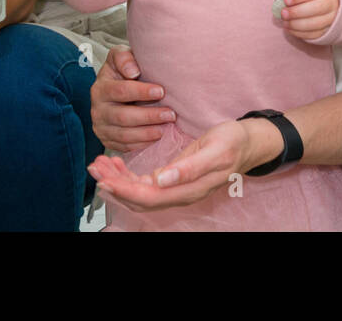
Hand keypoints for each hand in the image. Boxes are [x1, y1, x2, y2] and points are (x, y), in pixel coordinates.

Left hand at [89, 118, 277, 212]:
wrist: (247, 143)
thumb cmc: (233, 143)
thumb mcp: (215, 150)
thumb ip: (189, 168)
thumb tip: (161, 179)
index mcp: (188, 189)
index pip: (148, 196)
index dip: (124, 190)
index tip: (104, 178)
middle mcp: (179, 194)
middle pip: (139, 198)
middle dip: (114, 184)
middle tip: (95, 167)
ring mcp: (176, 189)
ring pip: (140, 192)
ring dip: (118, 179)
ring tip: (100, 164)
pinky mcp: (174, 180)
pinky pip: (146, 184)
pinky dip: (128, 175)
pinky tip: (117, 163)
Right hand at [90, 47, 175, 152]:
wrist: (116, 89)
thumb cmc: (124, 71)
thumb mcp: (120, 56)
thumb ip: (125, 58)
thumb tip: (134, 71)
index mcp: (100, 87)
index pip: (120, 91)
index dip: (141, 92)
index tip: (161, 91)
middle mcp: (97, 109)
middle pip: (123, 117)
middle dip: (149, 116)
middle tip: (170, 114)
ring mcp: (101, 127)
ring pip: (124, 135)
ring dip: (147, 133)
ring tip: (166, 128)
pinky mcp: (107, 140)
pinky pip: (124, 146)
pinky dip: (142, 144)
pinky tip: (157, 138)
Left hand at [278, 0, 339, 40]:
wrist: (328, 5)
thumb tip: (282, 4)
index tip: (286, 0)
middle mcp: (332, 3)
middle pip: (317, 8)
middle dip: (297, 12)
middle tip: (283, 13)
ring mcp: (331, 18)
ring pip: (316, 23)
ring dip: (297, 24)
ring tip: (285, 22)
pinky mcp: (327, 30)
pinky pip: (314, 34)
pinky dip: (300, 33)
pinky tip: (289, 28)